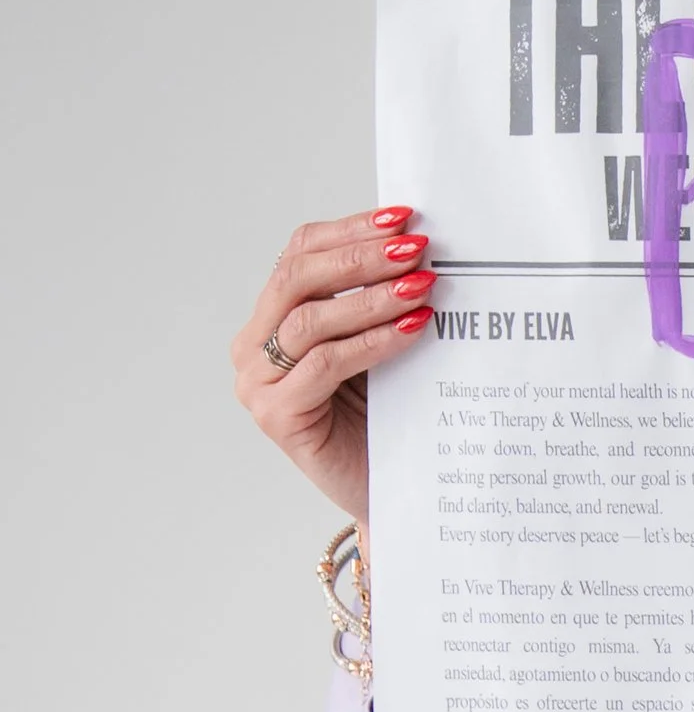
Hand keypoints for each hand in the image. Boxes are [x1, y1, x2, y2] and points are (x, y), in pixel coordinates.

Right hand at [231, 207, 436, 522]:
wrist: (390, 495)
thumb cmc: (386, 422)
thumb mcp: (378, 349)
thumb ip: (376, 301)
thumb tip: (416, 243)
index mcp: (271, 320)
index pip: (300, 254)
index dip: (348, 230)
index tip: (402, 216)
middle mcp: (253, 348)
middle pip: (298, 278)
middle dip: (360, 257)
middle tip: (416, 248)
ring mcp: (259, 384)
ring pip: (311, 319)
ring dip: (371, 296)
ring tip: (421, 286)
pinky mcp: (278, 417)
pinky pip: (325, 363)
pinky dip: (373, 340)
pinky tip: (413, 327)